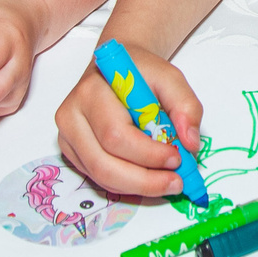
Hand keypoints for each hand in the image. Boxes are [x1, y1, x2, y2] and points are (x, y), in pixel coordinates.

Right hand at [52, 47, 203, 199]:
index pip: (116, 135)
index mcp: (91, 92)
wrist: (115, 69)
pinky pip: (98, 178)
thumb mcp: (169, 78)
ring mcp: (68, 137)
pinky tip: (148, 179)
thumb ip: (185, 105)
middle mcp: (72, 116)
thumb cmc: (139, 73)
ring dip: (137, 187)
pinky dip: (126, 186)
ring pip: (100, 177)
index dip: (148, 153)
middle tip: (175, 182)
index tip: (177, 157)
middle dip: (144, 180)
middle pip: (103, 164)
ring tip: (166, 182)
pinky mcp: (72, 152)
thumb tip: (189, 142)